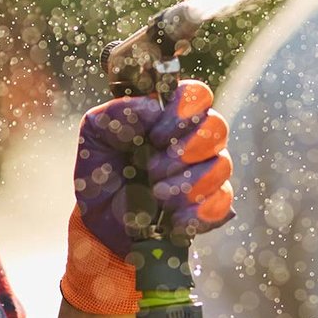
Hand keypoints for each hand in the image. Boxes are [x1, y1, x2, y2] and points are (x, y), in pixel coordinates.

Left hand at [74, 79, 233, 253]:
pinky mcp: (210, 206)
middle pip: (217, 127)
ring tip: (158, 194)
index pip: (197, 94)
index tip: (157, 135)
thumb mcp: (95, 137)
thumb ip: (116, 113)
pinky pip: (222, 203)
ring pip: (221, 165)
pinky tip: (175, 218)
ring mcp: (205, 173)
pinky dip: (198, 212)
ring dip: (188, 183)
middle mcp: (194, 140)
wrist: (100, 222)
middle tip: (153, 168)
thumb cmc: (101, 172)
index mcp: (168, 116)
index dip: (184, 110)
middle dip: (185, 149)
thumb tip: (153, 107)